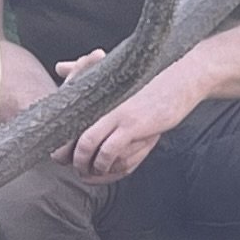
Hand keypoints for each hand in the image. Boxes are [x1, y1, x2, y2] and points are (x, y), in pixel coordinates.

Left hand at [64, 62, 200, 181]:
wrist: (180, 76)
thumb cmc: (147, 76)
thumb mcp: (114, 73)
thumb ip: (82, 69)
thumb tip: (59, 66)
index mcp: (94, 93)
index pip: (68, 122)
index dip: (62, 144)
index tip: (64, 155)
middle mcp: (101, 103)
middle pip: (73, 138)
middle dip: (72, 159)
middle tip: (77, 169)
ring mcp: (116, 114)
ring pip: (89, 147)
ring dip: (88, 166)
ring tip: (89, 172)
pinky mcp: (133, 123)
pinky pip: (110, 149)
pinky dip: (104, 163)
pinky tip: (106, 167)